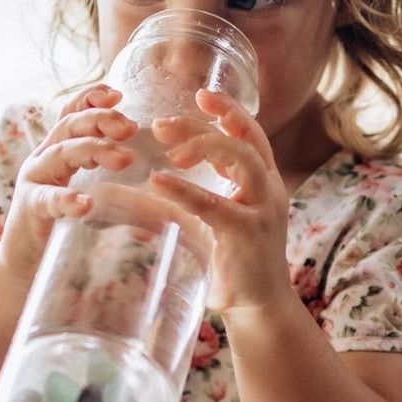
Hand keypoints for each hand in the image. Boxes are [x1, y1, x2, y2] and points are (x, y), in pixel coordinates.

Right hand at [0, 83, 136, 283]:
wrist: (24, 263)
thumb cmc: (63, 229)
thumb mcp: (93, 201)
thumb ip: (120, 193)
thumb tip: (169, 201)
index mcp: (57, 151)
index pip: (71, 113)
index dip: (92, 98)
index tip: (120, 94)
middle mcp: (43, 159)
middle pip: (69, 125)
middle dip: (101, 120)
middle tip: (132, 127)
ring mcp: (33, 182)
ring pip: (61, 153)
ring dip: (94, 150)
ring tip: (124, 159)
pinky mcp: (29, 209)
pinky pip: (47, 200)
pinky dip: (67, 199)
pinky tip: (86, 203)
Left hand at [149, 89, 292, 313]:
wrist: (258, 307)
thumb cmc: (231, 264)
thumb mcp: (208, 222)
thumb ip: (181, 202)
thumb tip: (132, 189)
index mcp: (262, 182)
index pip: (250, 134)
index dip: (228, 110)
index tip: (200, 94)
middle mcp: (269, 190)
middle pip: (244, 139)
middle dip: (205, 124)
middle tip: (163, 124)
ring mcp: (263, 210)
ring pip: (241, 159)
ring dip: (203, 144)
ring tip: (167, 145)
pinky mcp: (248, 234)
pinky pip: (215, 204)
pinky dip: (184, 189)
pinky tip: (158, 181)